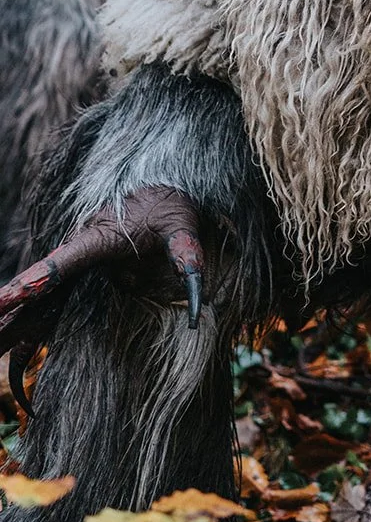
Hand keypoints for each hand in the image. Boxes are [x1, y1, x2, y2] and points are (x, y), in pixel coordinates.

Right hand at [0, 185, 203, 409]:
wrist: (159, 177)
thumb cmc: (169, 202)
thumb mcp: (183, 226)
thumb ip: (188, 258)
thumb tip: (199, 312)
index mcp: (96, 237)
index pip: (60, 265)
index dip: (34, 283)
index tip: (5, 300)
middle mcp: (75, 248)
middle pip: (35, 287)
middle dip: (6, 312)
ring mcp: (72, 259)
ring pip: (36, 297)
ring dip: (10, 322)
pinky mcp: (76, 267)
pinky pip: (48, 299)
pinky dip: (27, 323)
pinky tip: (10, 345)